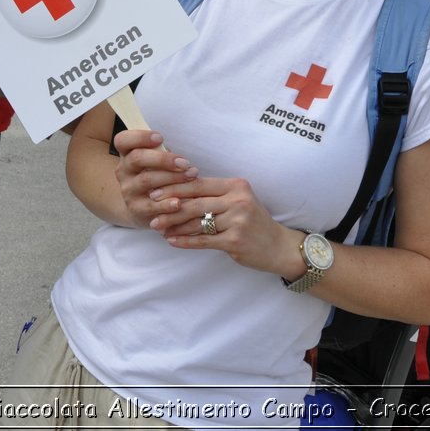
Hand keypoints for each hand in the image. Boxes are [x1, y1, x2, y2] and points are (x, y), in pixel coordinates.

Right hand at [111, 130, 198, 229]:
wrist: (142, 207)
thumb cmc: (155, 175)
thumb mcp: (155, 160)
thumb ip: (162, 153)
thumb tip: (180, 154)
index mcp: (126, 154)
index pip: (123, 140)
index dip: (140, 137)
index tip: (160, 138)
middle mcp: (123, 171)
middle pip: (137, 158)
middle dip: (163, 159)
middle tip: (184, 162)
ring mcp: (128, 190)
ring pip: (146, 180)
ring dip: (171, 177)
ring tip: (191, 176)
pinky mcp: (135, 209)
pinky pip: (150, 206)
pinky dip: (165, 204)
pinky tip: (178, 203)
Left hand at [147, 175, 298, 275]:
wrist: (278, 246)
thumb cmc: (254, 221)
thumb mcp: (238, 200)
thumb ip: (214, 194)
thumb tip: (179, 190)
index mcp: (236, 186)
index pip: (199, 183)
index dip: (175, 187)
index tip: (155, 191)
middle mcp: (238, 200)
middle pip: (195, 202)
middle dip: (170, 206)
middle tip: (151, 209)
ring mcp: (238, 221)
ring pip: (197, 222)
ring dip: (174, 225)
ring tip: (158, 226)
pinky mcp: (235, 241)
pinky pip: (203, 240)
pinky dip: (185, 241)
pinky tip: (172, 240)